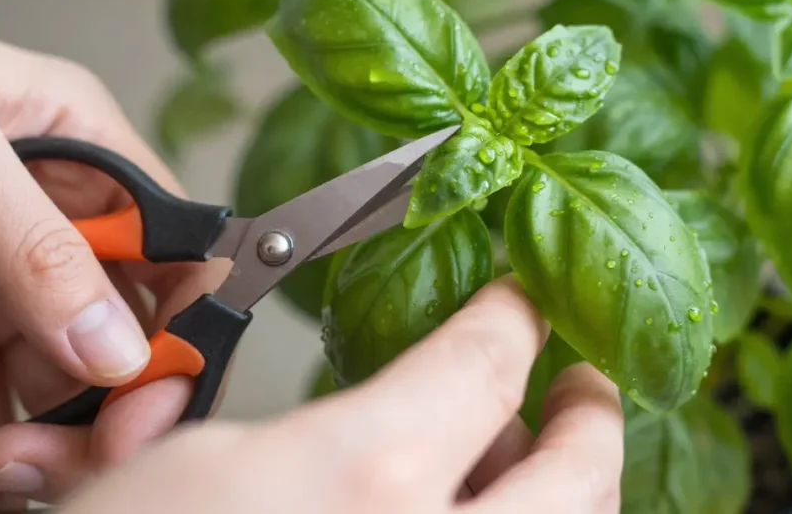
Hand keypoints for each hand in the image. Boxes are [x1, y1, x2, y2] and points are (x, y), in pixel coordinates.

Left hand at [0, 11, 220, 508]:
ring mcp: (3, 277)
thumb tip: (113, 345)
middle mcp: (60, 221)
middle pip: (129, 330)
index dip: (186, 327)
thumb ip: (33, 241)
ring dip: (54, 437)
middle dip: (119, 402)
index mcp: (89, 154)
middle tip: (88, 454)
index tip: (157, 396)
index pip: (178, 252)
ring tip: (10, 466)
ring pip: (64, 379)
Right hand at [60, 279, 623, 513]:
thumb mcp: (200, 462)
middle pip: (584, 468)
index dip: (514, 316)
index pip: (488, 360)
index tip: (522, 302)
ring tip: (524, 460)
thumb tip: (382, 410)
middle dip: (591, 413)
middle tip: (579, 387)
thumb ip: (315, 426)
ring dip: (567, 488)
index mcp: (369, 476)